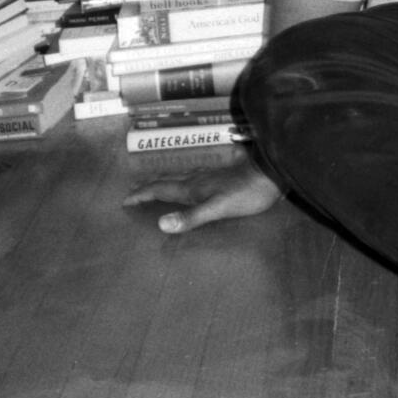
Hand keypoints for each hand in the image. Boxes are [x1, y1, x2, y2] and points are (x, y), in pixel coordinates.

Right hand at [123, 152, 281, 233]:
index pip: (161, 190)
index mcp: (193, 188)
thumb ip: (192, 217)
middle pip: (167, 181)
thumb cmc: (247, 193)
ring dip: (165, 183)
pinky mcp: (222, 177)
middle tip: (134, 190)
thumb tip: (161, 224)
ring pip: (180, 179)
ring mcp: (211, 176)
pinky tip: (192, 183)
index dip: (142, 194)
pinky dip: (182, 183)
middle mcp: (198, 179)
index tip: (125, 200)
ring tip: (156, 186)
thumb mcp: (219, 209)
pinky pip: (193, 179)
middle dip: (149, 186)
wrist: (272, 173)